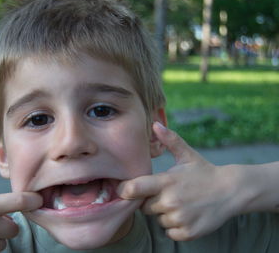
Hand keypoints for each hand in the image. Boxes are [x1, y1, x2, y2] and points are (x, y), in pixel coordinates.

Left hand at [117, 122, 237, 240]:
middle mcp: (170, 201)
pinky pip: (170, 232)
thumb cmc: (204, 172)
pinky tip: (187, 215)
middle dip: (152, 201)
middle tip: (168, 194)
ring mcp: (180, 218)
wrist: (232, 191)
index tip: (127, 189)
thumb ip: (169, 140)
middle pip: (144, 207)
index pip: (133, 189)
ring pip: (158, 220)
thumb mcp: (187, 155)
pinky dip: (176, 227)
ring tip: (181, 204)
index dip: (125, 190)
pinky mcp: (188, 232)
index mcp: (166, 181)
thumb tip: (155, 124)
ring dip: (165, 214)